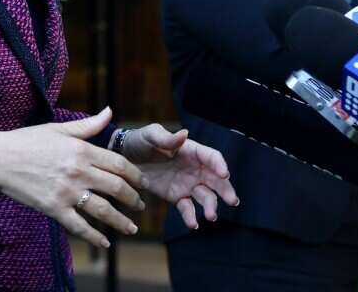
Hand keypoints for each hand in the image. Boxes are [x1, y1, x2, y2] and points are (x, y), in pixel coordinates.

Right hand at [0, 107, 145, 248]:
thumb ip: (88, 125)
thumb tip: (109, 111)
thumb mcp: (58, 128)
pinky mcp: (53, 208)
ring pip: (103, 210)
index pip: (119, 164)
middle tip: (140, 206)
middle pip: (116, 187)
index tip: (143, 183)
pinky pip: (79, 226)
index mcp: (81, 150)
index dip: (135, 175)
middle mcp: (78, 171)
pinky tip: (104, 244)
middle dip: (133, 199)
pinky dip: (94, 237)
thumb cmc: (27, 141)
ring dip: (121, 221)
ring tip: (131, 228)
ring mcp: (66, 192)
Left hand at [119, 125, 238, 228]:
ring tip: (211, 216)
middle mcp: (194, 168)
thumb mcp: (151, 136)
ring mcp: (187, 184)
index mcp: (191, 150)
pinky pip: (187, 208)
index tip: (224, 173)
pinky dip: (191, 216)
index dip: (219, 164)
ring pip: (205, 196)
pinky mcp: (177, 197)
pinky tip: (193, 224)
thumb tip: (184, 134)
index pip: (211, 157)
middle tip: (232, 200)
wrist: (125, 158)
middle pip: (216, 179)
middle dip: (225, 190)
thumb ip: (167, 138)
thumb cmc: (140, 141)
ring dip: (210, 206)